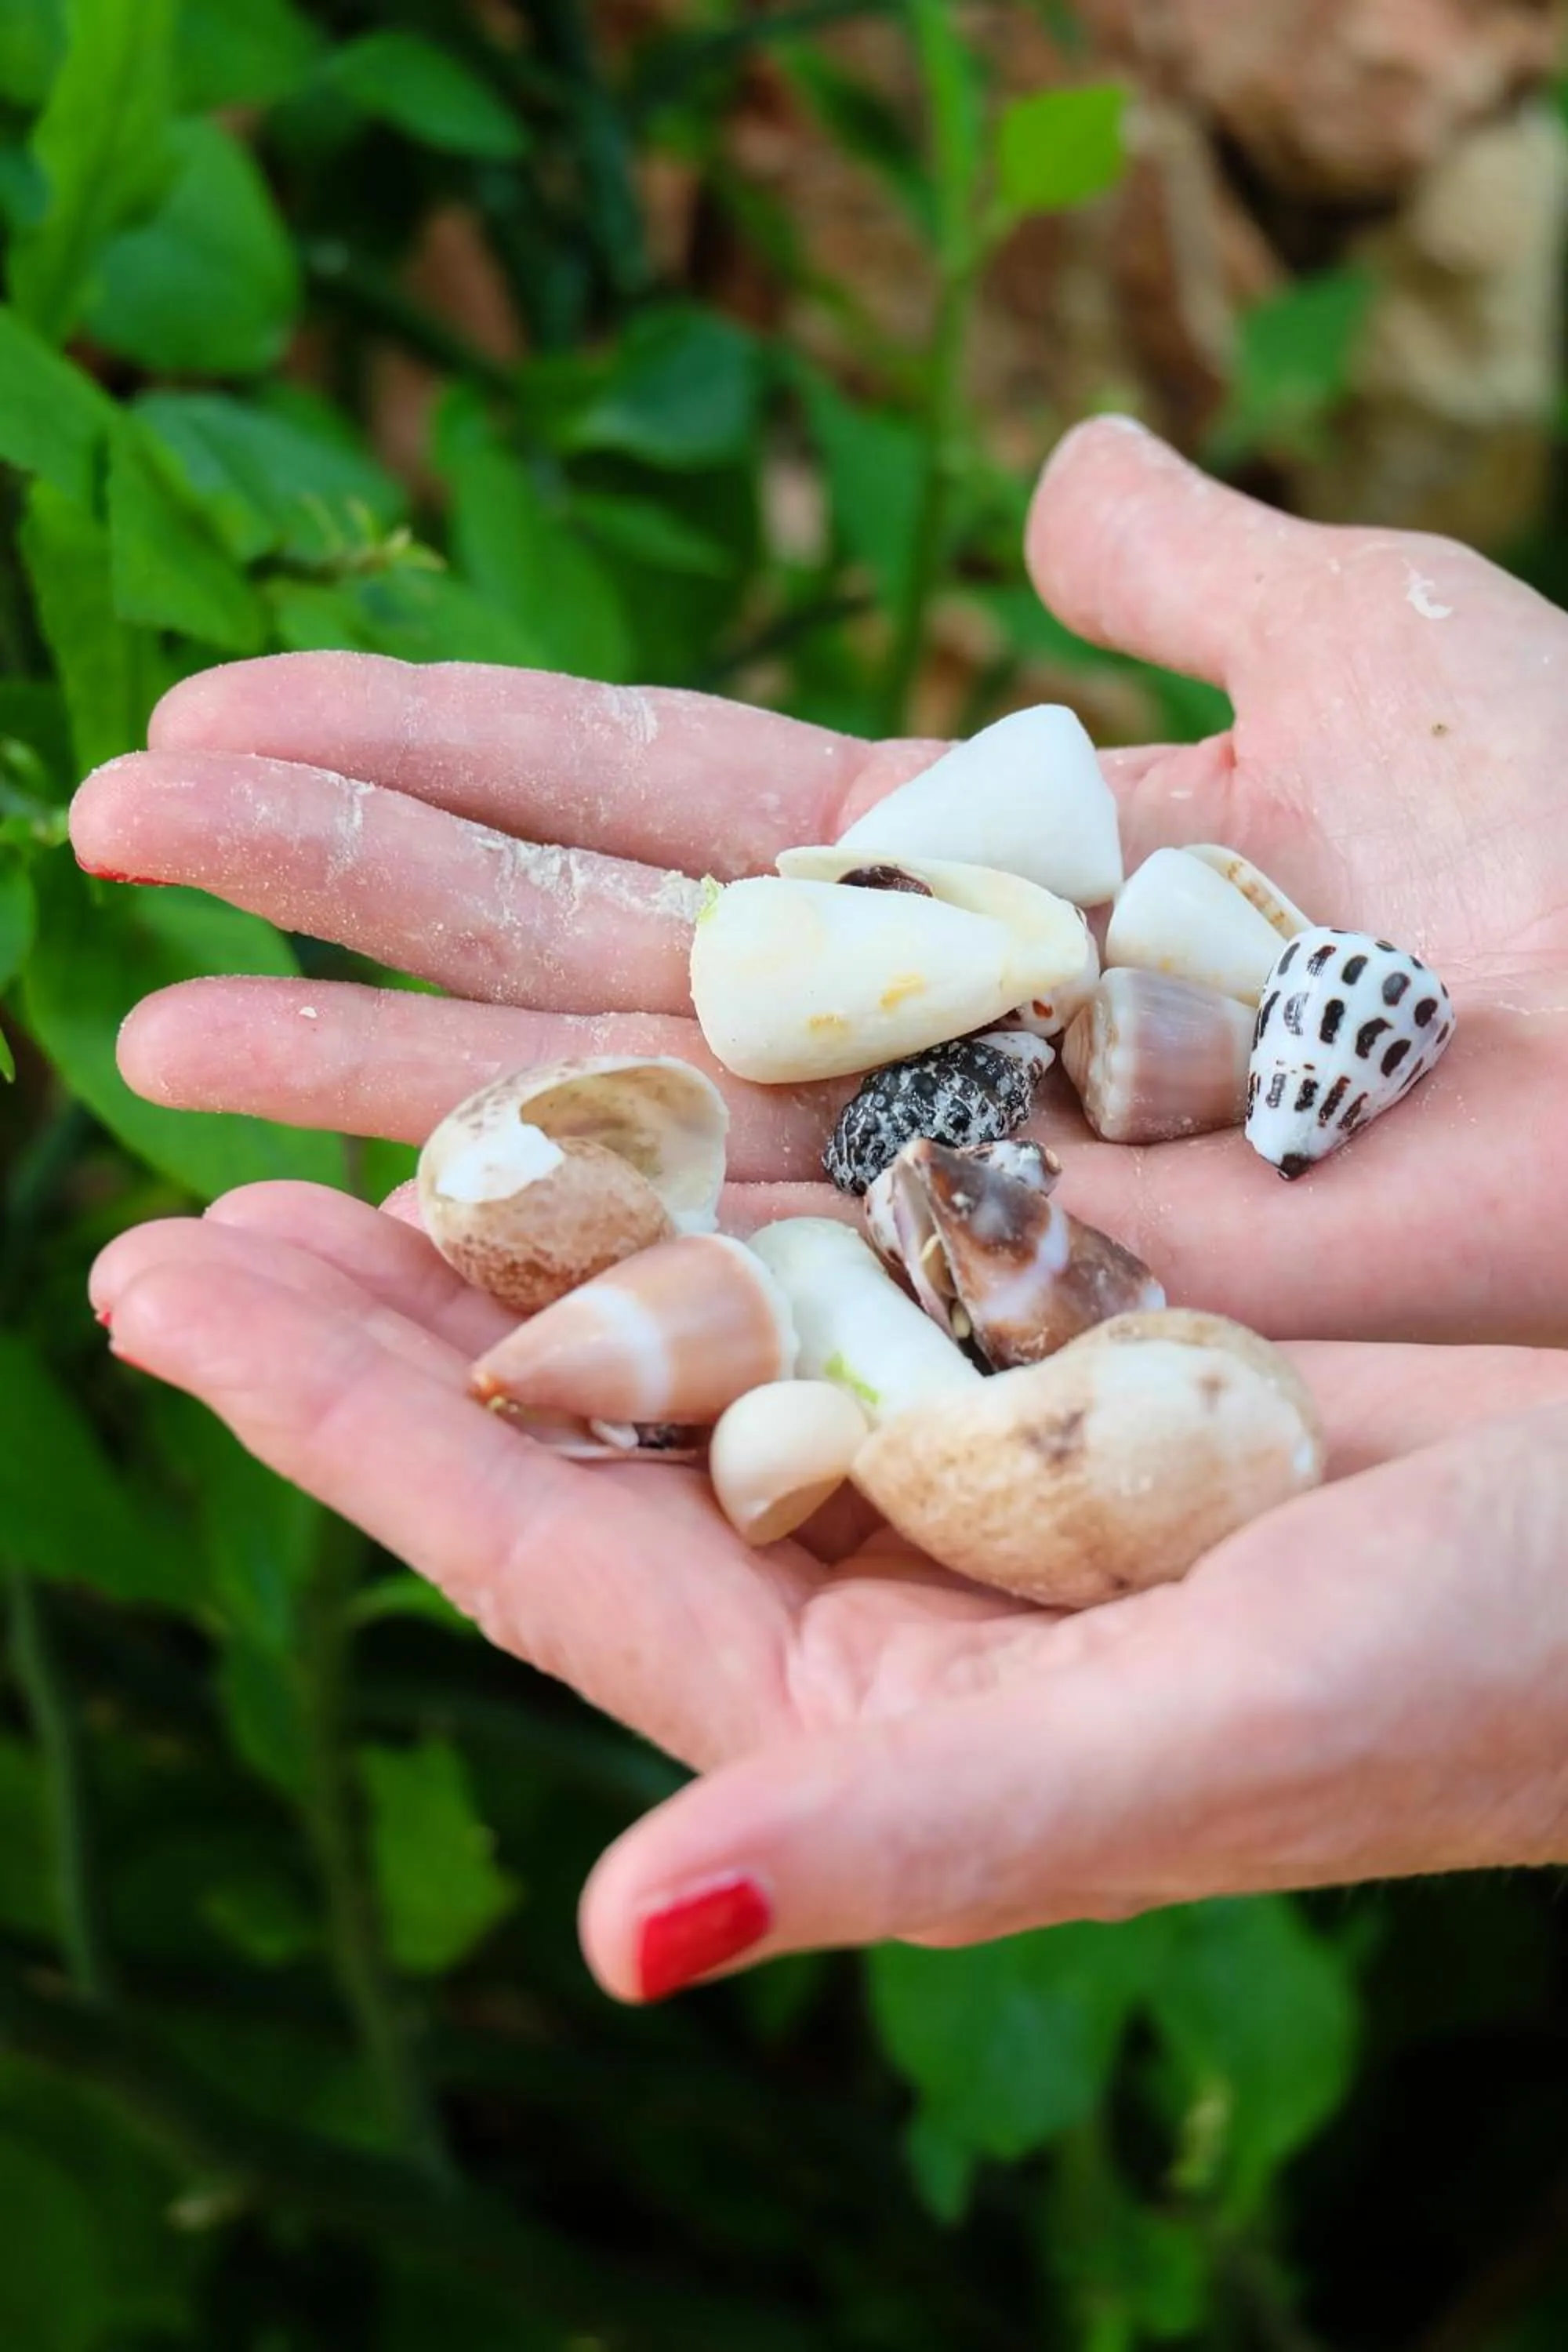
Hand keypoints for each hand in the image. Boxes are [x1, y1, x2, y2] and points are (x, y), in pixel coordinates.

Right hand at [69, 416, 1567, 1341]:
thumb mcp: (1370, 648)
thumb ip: (1185, 569)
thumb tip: (1056, 468)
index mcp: (966, 855)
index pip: (639, 782)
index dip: (436, 741)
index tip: (241, 706)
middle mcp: (905, 1019)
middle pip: (561, 939)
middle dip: (330, 884)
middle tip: (94, 833)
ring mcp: (924, 1166)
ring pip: (595, 1112)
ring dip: (363, 1078)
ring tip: (143, 1052)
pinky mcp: (972, 1300)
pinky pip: (710, 1271)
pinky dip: (533, 1262)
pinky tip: (352, 1251)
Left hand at [90, 1187, 1567, 1997]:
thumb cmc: (1527, 1664)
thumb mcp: (1229, 1739)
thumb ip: (932, 1838)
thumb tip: (632, 1938)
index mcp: (898, 1714)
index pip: (559, 1562)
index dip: (351, 1426)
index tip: (166, 1281)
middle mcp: (909, 1587)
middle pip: (584, 1434)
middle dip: (383, 1319)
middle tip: (190, 1193)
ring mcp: (979, 1460)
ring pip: (695, 1324)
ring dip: (530, 1224)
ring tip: (351, 1119)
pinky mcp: (1070, 1351)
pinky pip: (841, 1248)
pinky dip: (724, 1170)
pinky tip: (629, 1089)